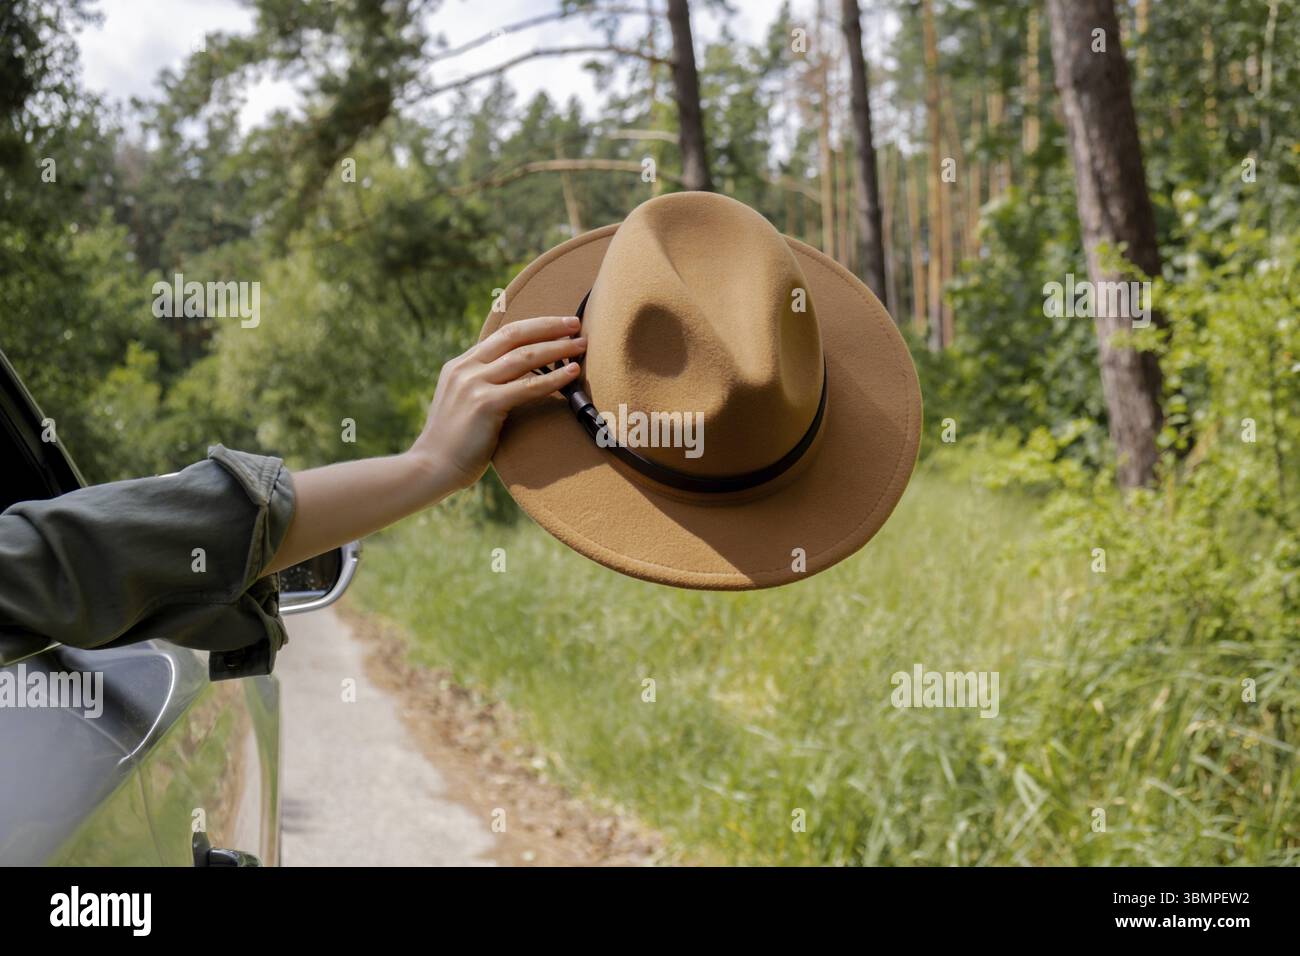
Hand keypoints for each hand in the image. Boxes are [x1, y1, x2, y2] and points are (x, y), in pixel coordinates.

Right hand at [409, 315, 586, 490]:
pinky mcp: (484, 404)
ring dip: (557, 348)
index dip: (534, 326)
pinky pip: (527, 387)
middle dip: (549, 327)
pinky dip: (553, 378)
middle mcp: (466, 369)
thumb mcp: (463, 404)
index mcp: (460, 365)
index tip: (559, 323)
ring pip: (524, 357)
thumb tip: (517, 381)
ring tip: (581, 346)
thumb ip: (483, 387)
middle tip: (576, 324)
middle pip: (515, 336)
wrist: (430, 468)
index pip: (502, 335)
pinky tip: (572, 373)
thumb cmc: (453, 444)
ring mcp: (473, 384)